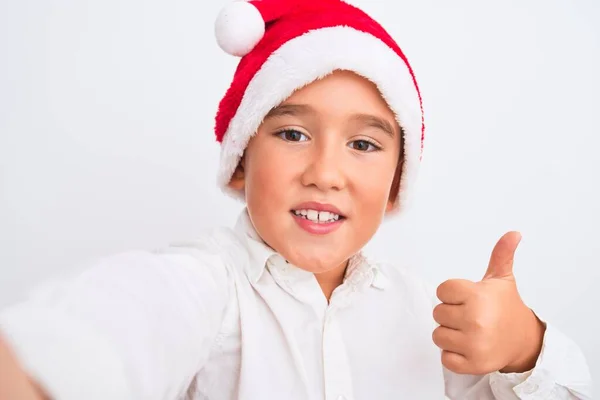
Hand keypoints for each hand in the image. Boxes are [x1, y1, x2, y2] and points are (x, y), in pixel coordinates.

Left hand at [432, 231, 545, 374]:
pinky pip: (445, 358)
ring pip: (438, 335)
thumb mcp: (502, 280)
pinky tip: (468, 347)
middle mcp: (475, 320)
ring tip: (469, 331)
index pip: (441, 290)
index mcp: (477, 296)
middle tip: (470, 316)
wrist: (523, 341)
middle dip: (451, 314)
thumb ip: (501, 255)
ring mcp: (474, 344)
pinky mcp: (473, 364)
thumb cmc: (506, 308)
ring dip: (450, 334)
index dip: (452, 294)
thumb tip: (513, 233)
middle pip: (437, 313)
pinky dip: (453, 355)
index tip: (467, 298)